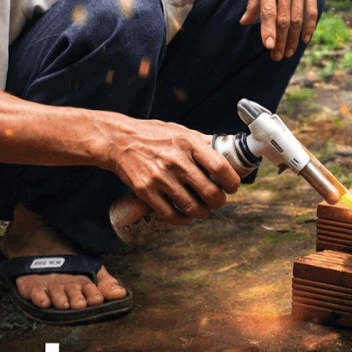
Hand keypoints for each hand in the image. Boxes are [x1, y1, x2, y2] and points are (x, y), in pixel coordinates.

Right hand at [111, 120, 240, 225]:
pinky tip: (185, 215)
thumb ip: (204, 143)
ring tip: (203, 208)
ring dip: (203, 212)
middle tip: (218, 200)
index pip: (221, 167)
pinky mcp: (145, 191)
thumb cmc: (154, 135)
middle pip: (210, 192)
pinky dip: (182, 220)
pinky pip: (170, 215)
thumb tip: (230, 151)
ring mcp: (160, 178)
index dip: (232, 182)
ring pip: (192, 207)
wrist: (119, 141)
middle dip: (219, 201)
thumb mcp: (182, 132)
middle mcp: (176, 161)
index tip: (232, 186)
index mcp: (189, 143)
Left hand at [242, 0, 319, 61]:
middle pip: (285, 18)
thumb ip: (253, 1)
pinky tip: (305, 39)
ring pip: (298, 18)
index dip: (268, 29)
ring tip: (289, 53)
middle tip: (277, 57)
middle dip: (281, 40)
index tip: (268, 45)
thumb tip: (244, 22)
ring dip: (294, 38)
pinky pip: (312, 11)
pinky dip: (309, 26)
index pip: (269, 10)